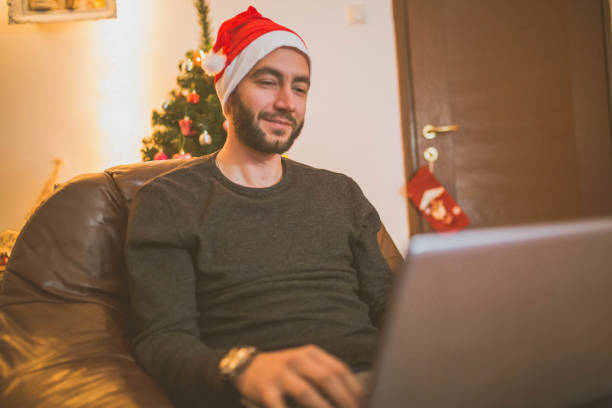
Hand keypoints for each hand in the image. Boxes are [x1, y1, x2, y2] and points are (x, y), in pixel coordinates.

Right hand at [235, 344, 363, 407]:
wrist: (247, 367)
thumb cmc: (284, 370)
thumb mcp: (305, 364)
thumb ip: (325, 375)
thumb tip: (354, 398)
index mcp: (310, 353)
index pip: (339, 369)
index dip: (354, 388)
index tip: (364, 403)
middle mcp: (296, 360)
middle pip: (327, 379)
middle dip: (345, 400)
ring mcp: (280, 374)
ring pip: (306, 393)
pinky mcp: (266, 390)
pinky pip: (280, 407)